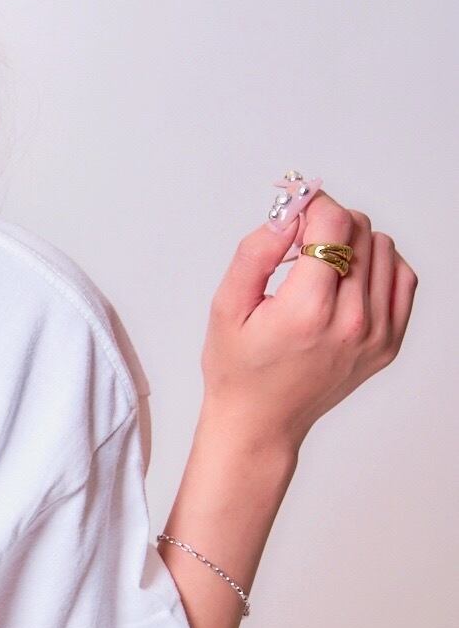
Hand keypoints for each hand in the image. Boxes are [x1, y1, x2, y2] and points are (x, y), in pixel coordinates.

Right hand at [202, 192, 417, 455]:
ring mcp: (377, 333)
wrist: (261, 422)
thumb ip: (255, 253)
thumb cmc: (239, 370)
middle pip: (360, 230)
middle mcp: (351, 321)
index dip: (312, 205)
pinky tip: (347, 280)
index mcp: (307, 311)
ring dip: (352, 243)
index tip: (293, 211)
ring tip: (319, 267)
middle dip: (327, 223)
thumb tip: (285, 215)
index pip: (333, 224)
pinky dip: (378, 266)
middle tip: (298, 243)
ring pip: (384, 247)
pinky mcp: (390, 341)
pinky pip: (402, 277)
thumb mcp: (226, 308)